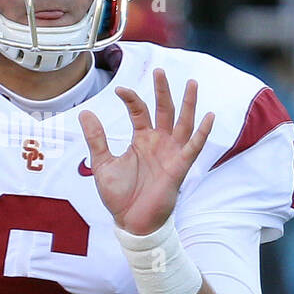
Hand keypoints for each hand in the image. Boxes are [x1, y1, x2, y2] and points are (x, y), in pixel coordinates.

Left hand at [79, 68, 214, 235]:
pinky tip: (208, 116)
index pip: (140, 110)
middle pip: (164, 110)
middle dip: (163, 90)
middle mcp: (159, 142)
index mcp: (141, 139)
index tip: (119, 90)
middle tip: (161, 70)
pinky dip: (202, 132)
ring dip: (188, 104)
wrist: (131, 222)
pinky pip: (194, 147)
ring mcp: (171, 153)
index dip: (132, 98)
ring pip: (183, 123)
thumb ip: (96, 138)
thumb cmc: (119, 196)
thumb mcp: (102, 163)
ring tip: (192, 83)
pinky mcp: (180, 167)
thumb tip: (85, 112)